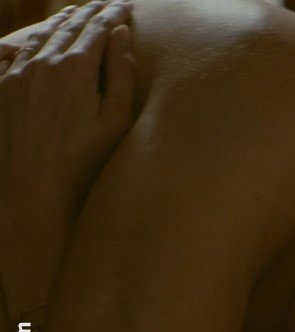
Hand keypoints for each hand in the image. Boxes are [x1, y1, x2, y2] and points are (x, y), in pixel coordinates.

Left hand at [0, 0, 135, 314]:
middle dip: (90, 12)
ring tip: (78, 14)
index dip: (114, 13)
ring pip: (42, 35)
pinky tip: (41, 38)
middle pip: (69, 26)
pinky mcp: (2, 90)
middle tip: (108, 4)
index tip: (128, 5)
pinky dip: (36, 38)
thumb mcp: (116, 121)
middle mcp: (42, 64)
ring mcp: (17, 75)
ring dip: (63, 22)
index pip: (97, 27)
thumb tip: (120, 36)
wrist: (31, 195)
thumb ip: (121, 75)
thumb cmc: (84, 164)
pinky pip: (18, 51)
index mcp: (75, 68)